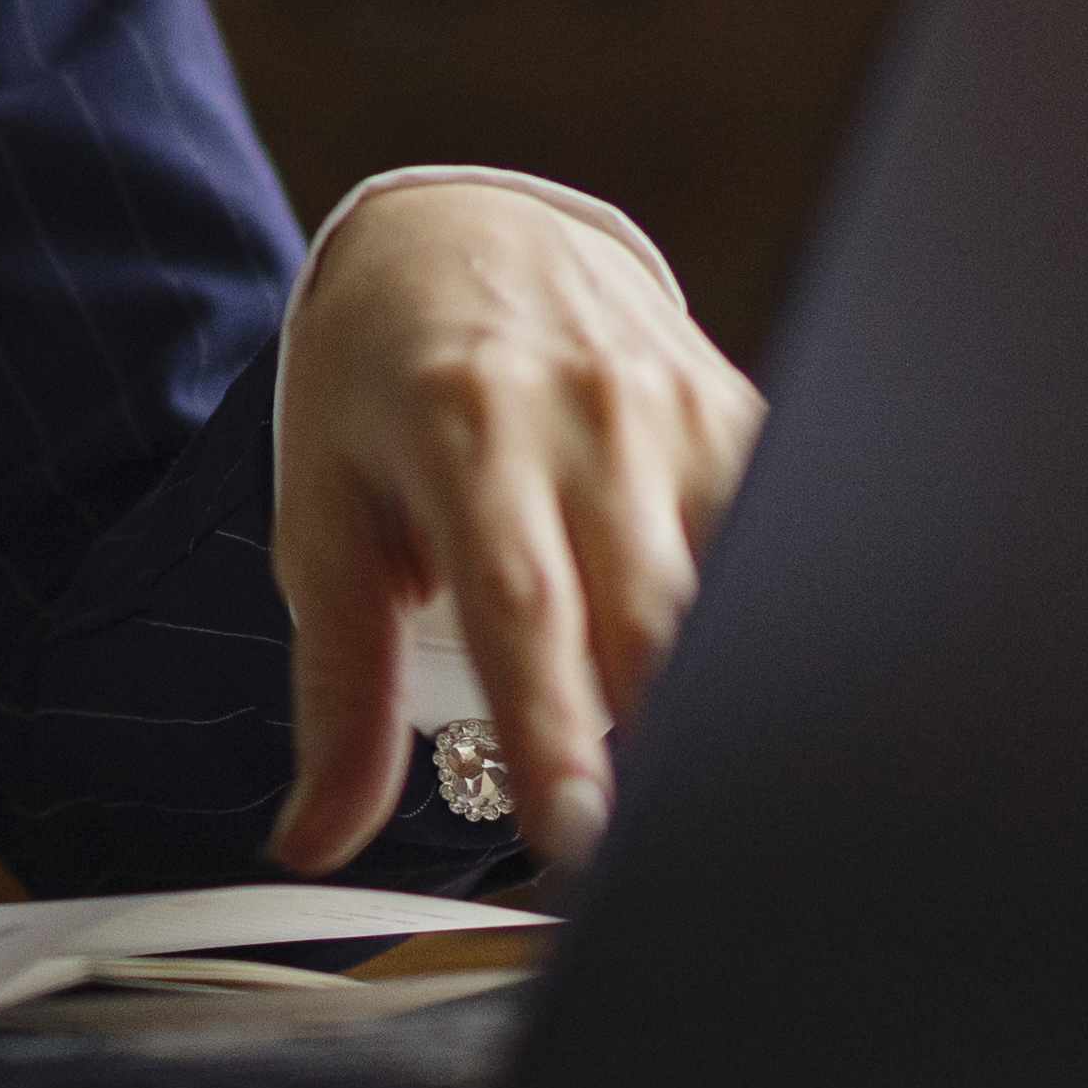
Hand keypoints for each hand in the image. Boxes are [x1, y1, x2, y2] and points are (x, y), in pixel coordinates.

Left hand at [268, 179, 761, 877]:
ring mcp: (680, 408)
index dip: (557, 730)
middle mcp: (589, 410)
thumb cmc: (375, 390)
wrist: (454, 233)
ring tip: (683, 785)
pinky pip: (774, 540)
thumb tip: (313, 840)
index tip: (574, 836)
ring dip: (714, 696)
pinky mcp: (741, 415)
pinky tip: (733, 685)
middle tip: (635, 854)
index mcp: (467, 428)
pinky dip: (759, 623)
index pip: (526, 605)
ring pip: (734, 590)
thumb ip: (337, 693)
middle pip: (653, 616)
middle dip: (657, 746)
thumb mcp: (323, 524)